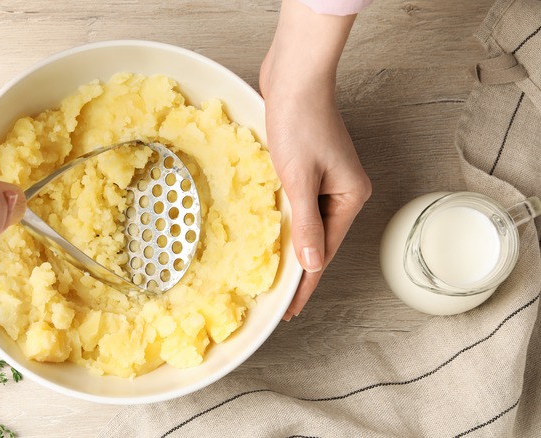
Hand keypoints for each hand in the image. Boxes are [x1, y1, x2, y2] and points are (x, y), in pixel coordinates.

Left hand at [261, 0, 371, 319]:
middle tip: (276, 300)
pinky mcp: (310, 166)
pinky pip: (299, 204)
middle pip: (319, 240)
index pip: (324, 252)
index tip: (289, 310)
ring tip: (272, 275)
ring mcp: (328, 178)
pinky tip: (272, 233)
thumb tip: (310, 265)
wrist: (294, 77)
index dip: (305, 284)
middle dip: (298, 269)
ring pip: (308, 223)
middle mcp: (345, 190)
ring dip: (291, 245)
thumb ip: (304, 224)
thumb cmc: (298, 123)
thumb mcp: (299, 179)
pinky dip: (287, 221)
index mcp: (350, 197)